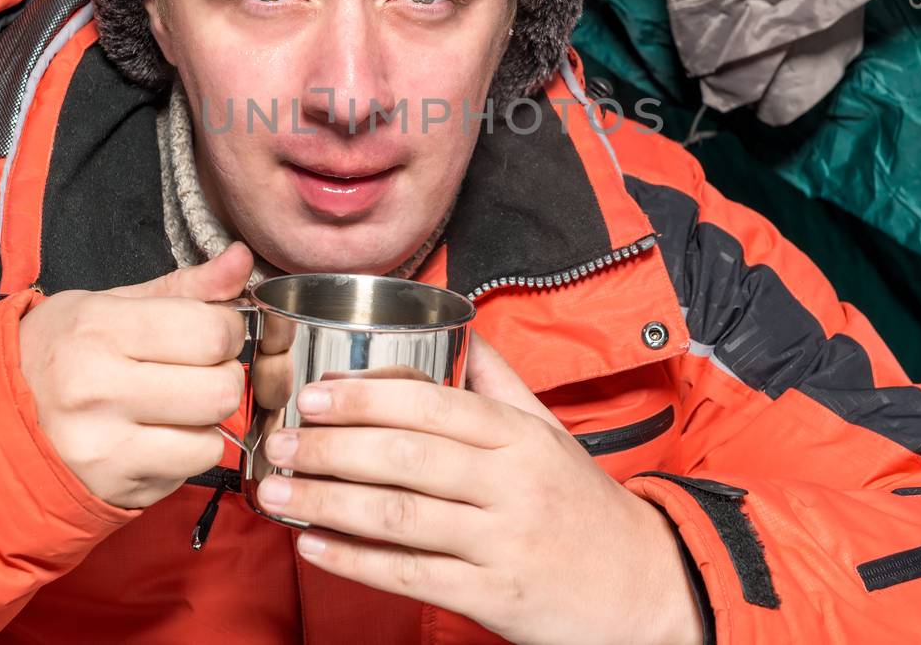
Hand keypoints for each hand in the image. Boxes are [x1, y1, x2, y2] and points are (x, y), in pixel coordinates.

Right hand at [17, 244, 252, 508]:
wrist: (0, 416)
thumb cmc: (64, 350)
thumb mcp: (113, 303)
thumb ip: (186, 285)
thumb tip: (243, 260)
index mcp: (100, 329)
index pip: (210, 332)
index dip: (226, 331)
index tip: (209, 332)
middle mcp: (97, 389)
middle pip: (220, 388)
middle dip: (222, 376)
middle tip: (198, 371)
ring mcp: (103, 445)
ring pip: (212, 437)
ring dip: (207, 420)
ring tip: (176, 405)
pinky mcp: (114, 486)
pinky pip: (190, 469)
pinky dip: (188, 451)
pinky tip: (158, 435)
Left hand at [254, 334, 704, 644]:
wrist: (643, 586)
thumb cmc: (582, 505)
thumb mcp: (549, 432)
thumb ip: (498, 381)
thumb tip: (456, 324)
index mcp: (521, 436)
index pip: (435, 405)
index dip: (367, 398)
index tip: (314, 395)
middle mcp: (513, 484)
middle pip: (407, 457)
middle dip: (331, 448)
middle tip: (278, 442)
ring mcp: (503, 542)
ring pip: (400, 516)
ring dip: (328, 503)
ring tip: (277, 493)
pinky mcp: (494, 596)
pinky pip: (412, 576)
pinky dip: (355, 561)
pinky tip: (313, 546)